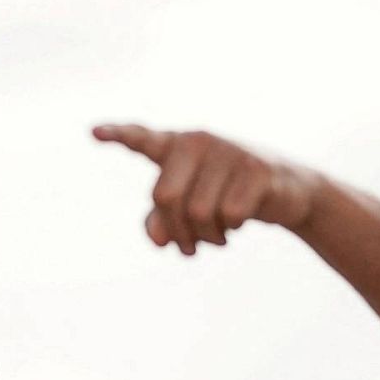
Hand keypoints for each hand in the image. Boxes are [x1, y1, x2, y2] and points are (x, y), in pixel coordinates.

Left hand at [92, 124, 320, 254]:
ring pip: (199, 213)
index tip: (93, 131)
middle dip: (178, 233)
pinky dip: (232, 229)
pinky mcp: (256, 168)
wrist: (286, 192)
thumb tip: (159, 239)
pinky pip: (230, 214)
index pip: (142, 139)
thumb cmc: (225, 196)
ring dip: (208, 237)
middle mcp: (198, 141)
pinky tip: (240, 223)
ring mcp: (228, 151)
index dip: (118, 135)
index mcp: (175, 146)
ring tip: (218, 236)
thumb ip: (160, 222)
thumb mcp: (188, 210)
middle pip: (166, 197)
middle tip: (188, 249)